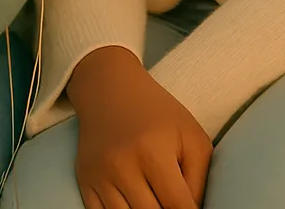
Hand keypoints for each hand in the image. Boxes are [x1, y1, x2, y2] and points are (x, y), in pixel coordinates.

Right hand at [67, 46, 211, 208]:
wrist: (109, 87)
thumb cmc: (157, 112)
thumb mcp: (191, 135)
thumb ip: (199, 180)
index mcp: (153, 151)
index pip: (178, 207)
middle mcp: (122, 165)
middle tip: (173, 203)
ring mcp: (99, 175)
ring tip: (154, 202)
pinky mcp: (85, 180)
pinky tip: (133, 205)